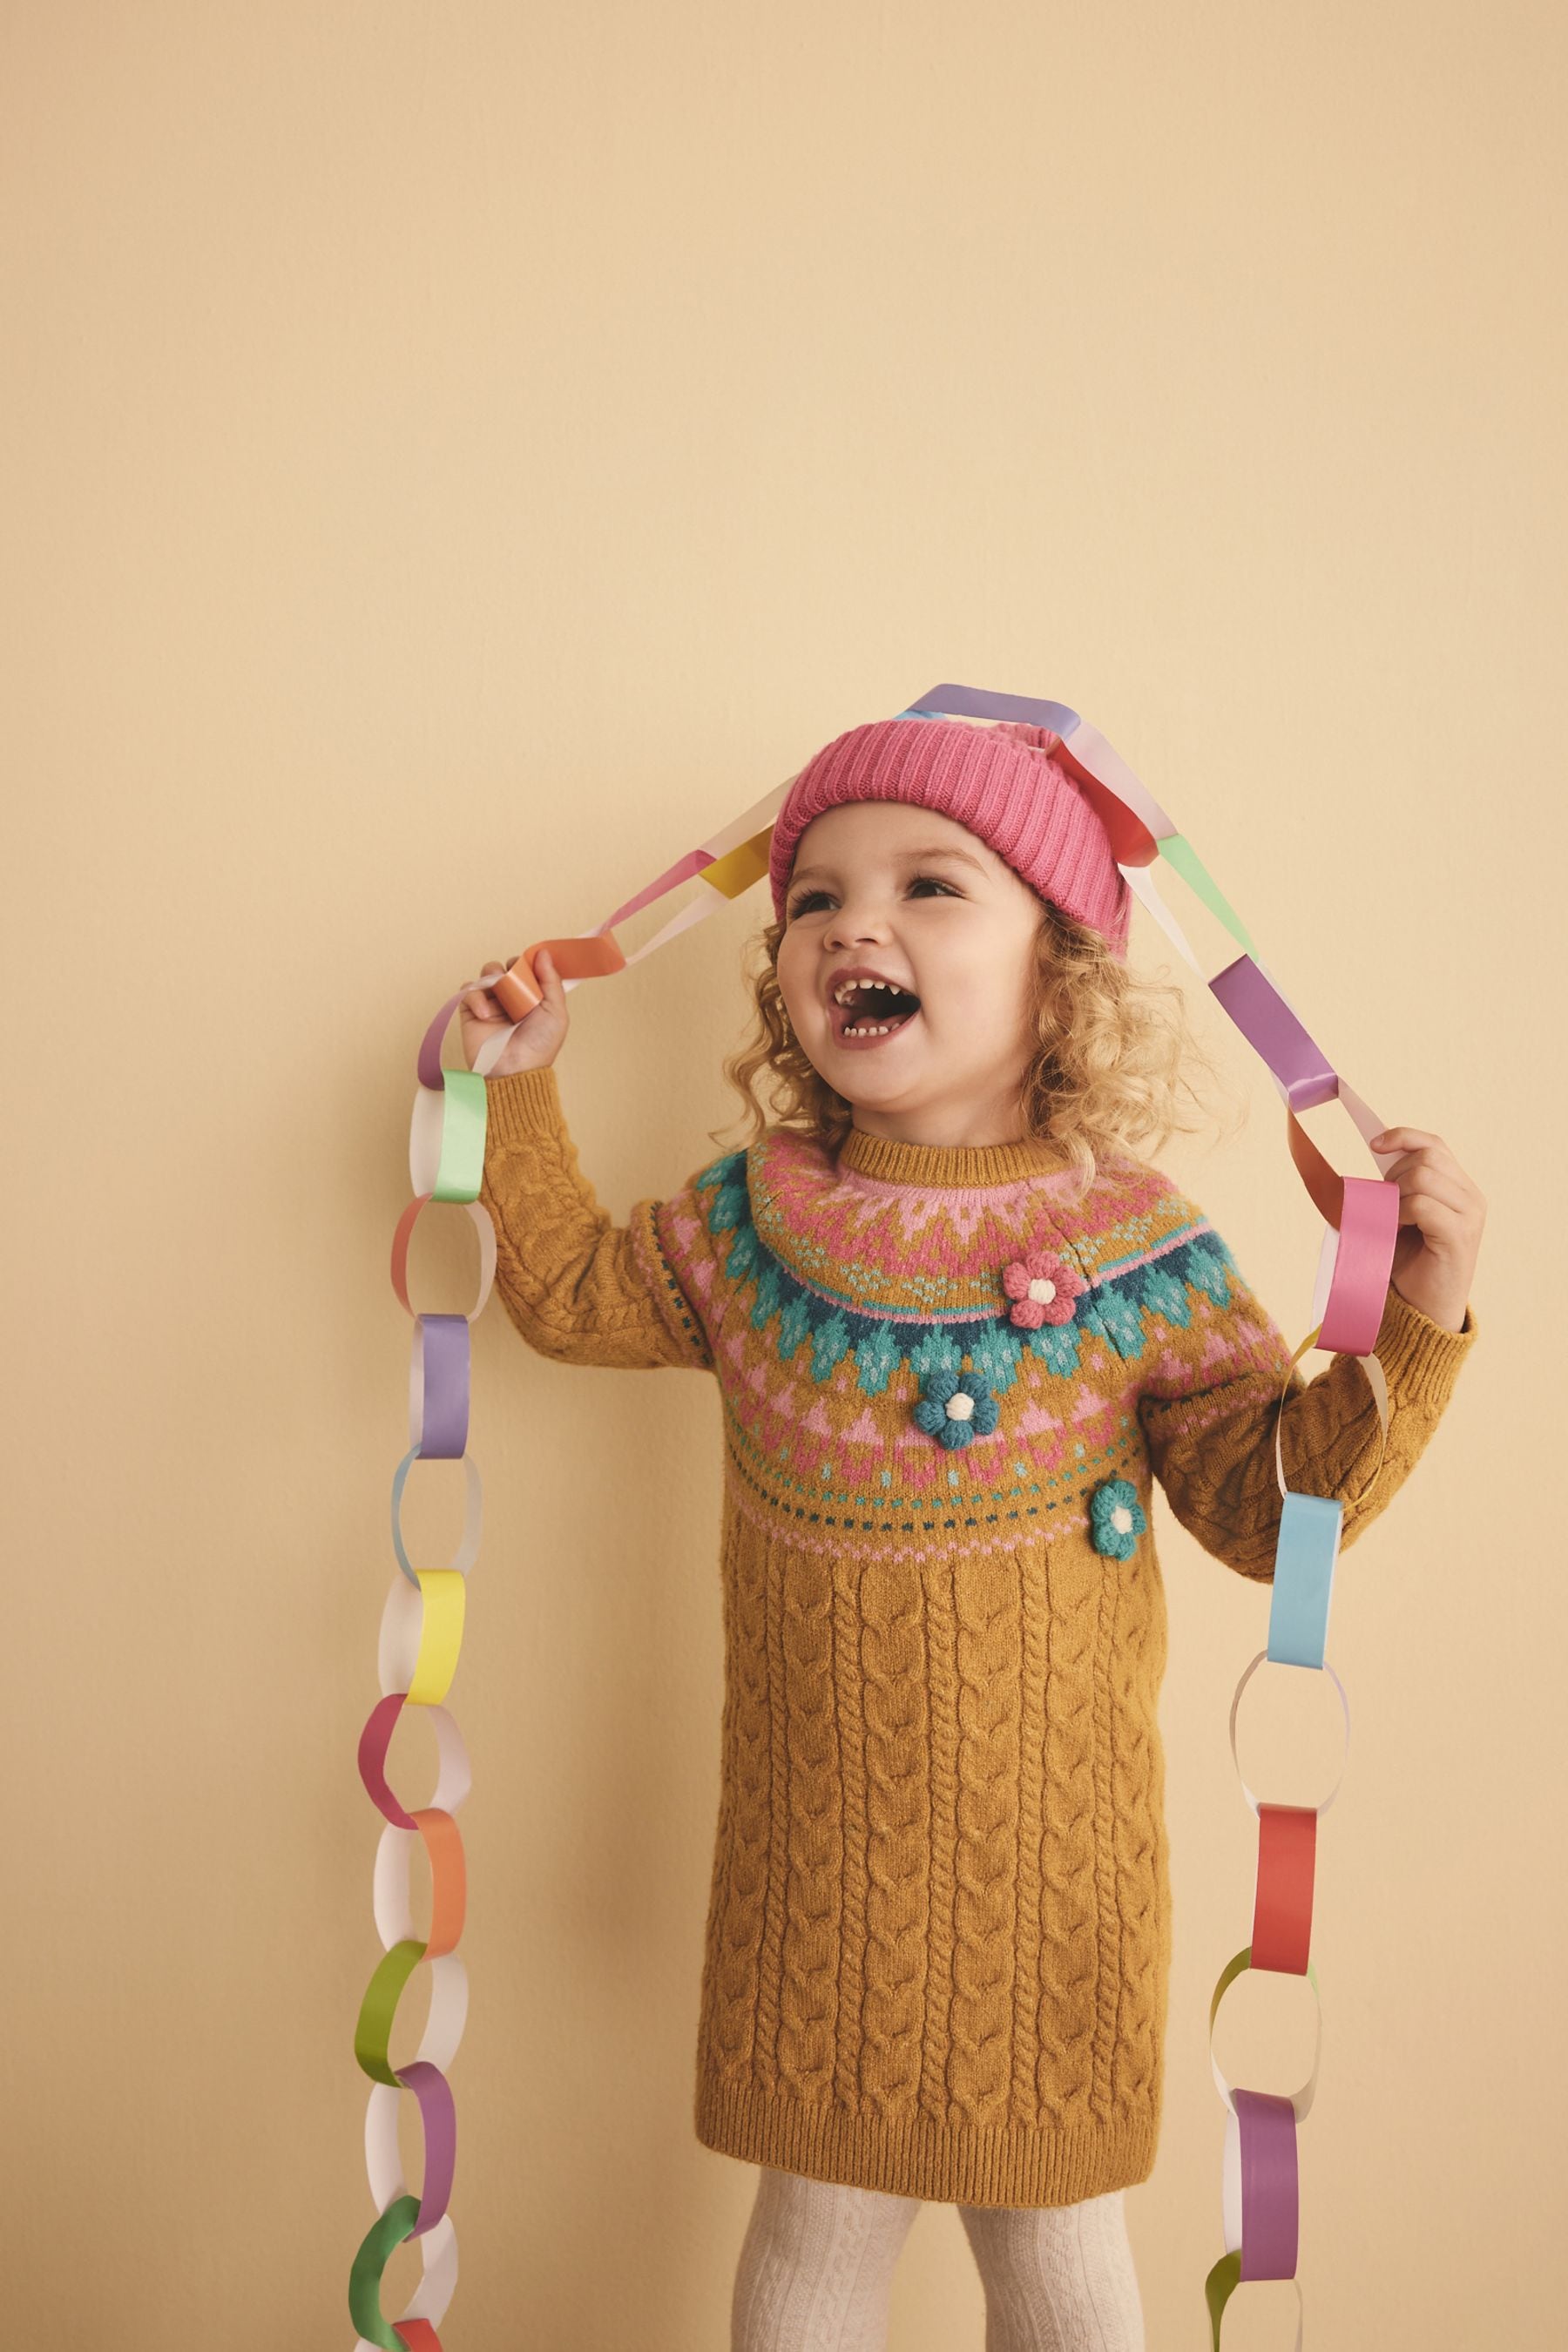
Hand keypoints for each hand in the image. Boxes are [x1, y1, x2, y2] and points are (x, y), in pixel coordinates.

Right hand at [458, 949, 569, 1076]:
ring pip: (486, 974)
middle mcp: (511, 999)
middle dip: (509, 967)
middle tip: (515, 979)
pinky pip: (468, 991)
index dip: (527, 963)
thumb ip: (552, 981)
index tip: (530, 965)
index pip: (526, 969)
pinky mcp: (472, 1012)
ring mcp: (491, 1004)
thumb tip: (542, 953)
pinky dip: (476, 998)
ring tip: (500, 993)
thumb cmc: (539, 1046)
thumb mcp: (556, 1012)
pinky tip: (486, 1014)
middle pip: (505, 967)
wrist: (514, 1070)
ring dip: (492, 977)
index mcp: (532, 997)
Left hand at [1367, 1126, 1484, 1332]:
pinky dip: (1400, 1212)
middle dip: (1395, 1174)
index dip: (1404, 1136)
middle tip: (1384, 1204)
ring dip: (1395, 1195)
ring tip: (1392, 1221)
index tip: (1374, 1144)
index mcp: (1460, 1188)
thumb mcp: (1402, 1215)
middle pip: (1427, 1157)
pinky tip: (1396, 1229)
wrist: (1425, 1309)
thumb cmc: (1409, 1263)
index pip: (1435, 1145)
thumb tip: (1373, 1153)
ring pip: (1423, 1176)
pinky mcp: (1459, 1235)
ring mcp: (1470, 1215)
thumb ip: (1398, 1186)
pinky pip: (1422, 1204)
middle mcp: (1471, 1197)